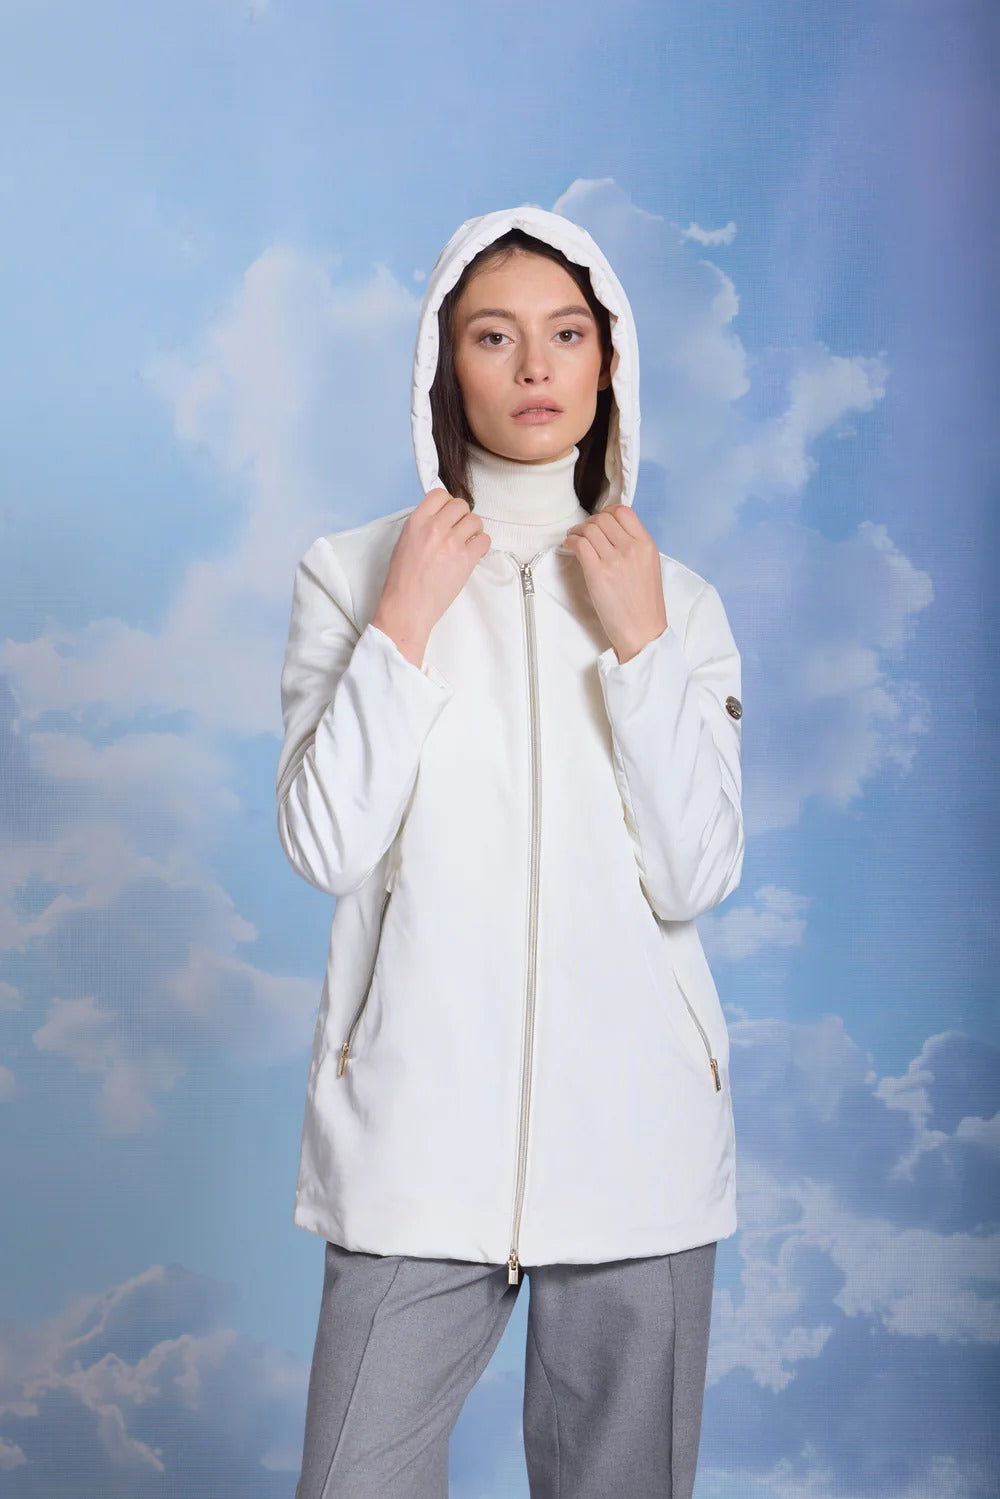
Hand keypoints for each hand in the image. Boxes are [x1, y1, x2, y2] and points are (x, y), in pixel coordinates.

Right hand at [372, 489, 490, 665]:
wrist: (407, 607)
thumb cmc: (402, 581)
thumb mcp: (404, 543)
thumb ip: (422, 526)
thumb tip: (441, 519)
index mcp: (416, 522)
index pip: (439, 494)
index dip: (447, 504)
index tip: (448, 515)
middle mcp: (434, 528)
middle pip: (461, 505)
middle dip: (462, 517)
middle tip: (459, 531)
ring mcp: (451, 543)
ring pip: (476, 520)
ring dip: (474, 531)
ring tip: (466, 543)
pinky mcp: (466, 559)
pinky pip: (484, 540)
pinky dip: (481, 546)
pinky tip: (472, 554)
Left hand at [563, 506, 667, 663]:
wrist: (643, 630)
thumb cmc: (644, 604)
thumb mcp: (649, 566)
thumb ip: (634, 546)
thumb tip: (610, 533)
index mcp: (646, 544)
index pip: (623, 511)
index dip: (607, 513)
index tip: (599, 522)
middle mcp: (631, 548)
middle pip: (603, 518)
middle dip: (589, 522)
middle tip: (583, 533)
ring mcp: (614, 560)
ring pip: (589, 529)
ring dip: (577, 531)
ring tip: (574, 540)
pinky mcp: (597, 573)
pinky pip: (579, 545)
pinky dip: (570, 542)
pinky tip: (569, 547)